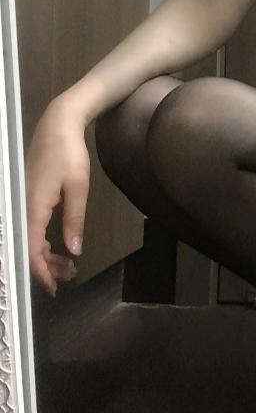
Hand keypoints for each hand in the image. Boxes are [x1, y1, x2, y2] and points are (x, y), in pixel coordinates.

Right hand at [25, 101, 89, 295]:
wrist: (57, 125)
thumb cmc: (68, 155)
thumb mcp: (78, 188)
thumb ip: (74, 220)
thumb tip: (74, 252)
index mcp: (31, 208)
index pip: (30, 249)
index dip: (40, 271)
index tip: (53, 287)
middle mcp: (20, 208)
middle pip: (25, 247)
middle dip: (44, 267)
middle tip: (66, 278)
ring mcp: (21, 202)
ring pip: (27, 238)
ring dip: (44, 254)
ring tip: (67, 265)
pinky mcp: (25, 198)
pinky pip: (29, 227)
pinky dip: (41, 241)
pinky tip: (56, 246)